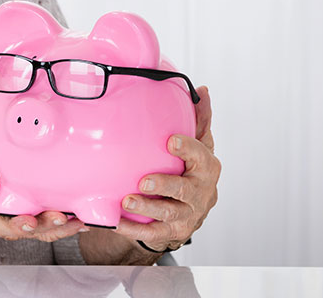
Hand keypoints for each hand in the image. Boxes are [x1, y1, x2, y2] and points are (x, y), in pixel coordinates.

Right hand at [0, 132, 85, 246]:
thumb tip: (5, 116)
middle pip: (3, 222)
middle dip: (20, 223)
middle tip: (32, 220)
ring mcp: (8, 220)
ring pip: (27, 230)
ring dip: (47, 228)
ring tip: (67, 220)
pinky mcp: (26, 224)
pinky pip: (44, 232)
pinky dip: (63, 229)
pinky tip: (80, 223)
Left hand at [115, 86, 219, 251]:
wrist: (191, 210)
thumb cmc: (192, 171)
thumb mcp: (198, 144)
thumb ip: (199, 120)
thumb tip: (203, 90)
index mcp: (206, 167)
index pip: (200, 156)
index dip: (188, 149)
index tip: (171, 141)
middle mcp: (200, 192)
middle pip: (185, 190)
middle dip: (165, 185)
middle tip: (144, 181)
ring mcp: (187, 215)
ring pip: (168, 213)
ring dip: (147, 208)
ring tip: (127, 201)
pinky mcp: (172, 232)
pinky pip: (152, 233)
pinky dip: (133, 229)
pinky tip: (116, 221)